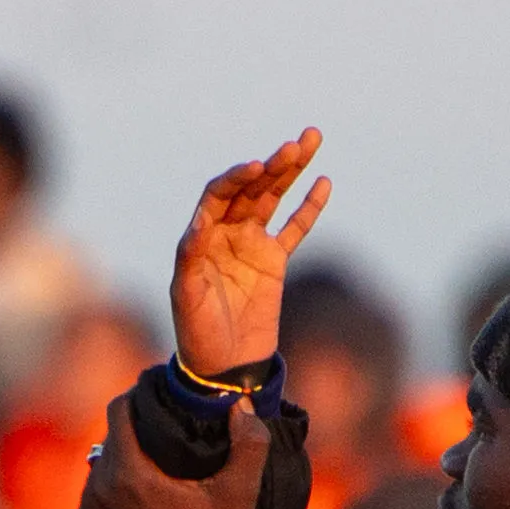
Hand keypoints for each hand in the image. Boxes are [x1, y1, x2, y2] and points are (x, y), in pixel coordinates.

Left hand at [79, 407, 264, 508]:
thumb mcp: (240, 493)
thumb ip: (248, 442)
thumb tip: (239, 404)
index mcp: (129, 475)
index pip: (118, 410)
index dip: (141, 396)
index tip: (164, 396)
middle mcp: (101, 488)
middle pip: (112, 432)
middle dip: (138, 424)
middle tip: (169, 425)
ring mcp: (91, 507)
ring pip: (104, 456)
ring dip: (127, 451)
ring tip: (159, 454)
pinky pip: (98, 482)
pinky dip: (117, 476)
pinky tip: (145, 482)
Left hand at [166, 130, 332, 380]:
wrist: (224, 367)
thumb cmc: (196, 334)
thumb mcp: (187, 298)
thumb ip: (190, 260)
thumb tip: (198, 227)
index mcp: (202, 236)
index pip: (220, 194)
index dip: (236, 178)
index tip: (255, 166)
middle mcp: (226, 233)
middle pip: (251, 188)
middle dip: (273, 165)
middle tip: (295, 144)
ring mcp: (252, 245)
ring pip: (274, 198)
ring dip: (291, 170)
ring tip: (310, 140)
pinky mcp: (274, 262)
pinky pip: (294, 229)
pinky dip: (308, 207)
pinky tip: (322, 182)